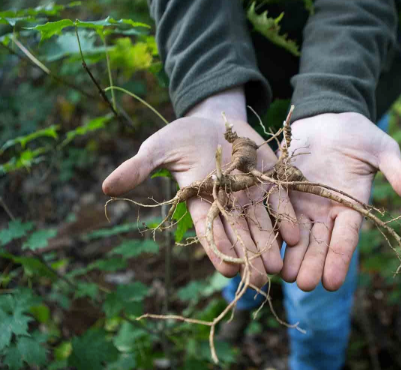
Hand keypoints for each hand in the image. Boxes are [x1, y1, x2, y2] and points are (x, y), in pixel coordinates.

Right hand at [102, 87, 298, 286]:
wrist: (214, 119)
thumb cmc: (181, 136)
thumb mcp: (158, 148)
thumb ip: (139, 168)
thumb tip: (106, 186)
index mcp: (199, 200)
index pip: (208, 231)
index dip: (218, 250)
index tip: (228, 271)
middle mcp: (227, 202)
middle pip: (238, 234)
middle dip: (249, 258)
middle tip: (258, 282)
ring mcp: (249, 192)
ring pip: (261, 224)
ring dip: (270, 246)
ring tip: (278, 268)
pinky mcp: (269, 178)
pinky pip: (279, 201)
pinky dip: (286, 218)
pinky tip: (294, 236)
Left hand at [280, 112, 400, 290]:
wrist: (328, 116)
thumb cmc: (360, 134)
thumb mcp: (383, 150)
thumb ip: (399, 174)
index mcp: (350, 206)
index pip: (345, 238)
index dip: (338, 259)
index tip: (331, 283)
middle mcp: (325, 211)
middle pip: (318, 243)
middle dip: (311, 265)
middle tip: (304, 286)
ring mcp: (301, 202)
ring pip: (294, 235)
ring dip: (289, 256)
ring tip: (282, 276)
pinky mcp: (280, 190)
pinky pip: (272, 212)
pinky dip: (267, 230)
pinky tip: (258, 247)